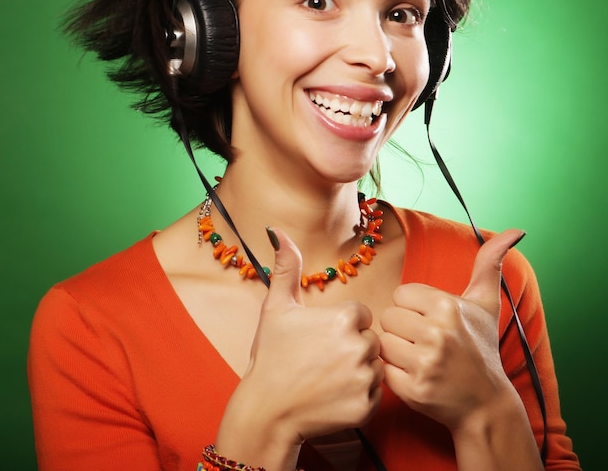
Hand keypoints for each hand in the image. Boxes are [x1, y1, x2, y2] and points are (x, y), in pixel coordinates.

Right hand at [216, 228, 382, 465]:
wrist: (267, 411)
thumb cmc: (271, 356)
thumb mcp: (276, 308)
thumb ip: (285, 267)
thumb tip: (277, 231)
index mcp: (344, 317)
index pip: (360, 314)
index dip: (342, 325)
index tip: (322, 338)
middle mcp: (359, 346)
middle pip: (370, 339)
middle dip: (352, 347)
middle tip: (324, 360)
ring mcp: (364, 379)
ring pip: (375, 365)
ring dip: (359, 370)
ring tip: (329, 378)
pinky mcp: (367, 407)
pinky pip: (375, 394)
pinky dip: (359, 396)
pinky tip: (335, 396)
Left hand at [379, 229, 524, 431]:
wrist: (487, 403)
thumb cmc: (481, 347)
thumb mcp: (486, 303)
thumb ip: (490, 263)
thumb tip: (515, 230)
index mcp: (446, 306)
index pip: (400, 294)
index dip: (413, 308)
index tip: (431, 321)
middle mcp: (436, 333)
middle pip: (388, 317)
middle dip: (402, 328)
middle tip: (424, 342)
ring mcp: (424, 364)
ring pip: (382, 342)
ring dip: (396, 351)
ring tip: (419, 357)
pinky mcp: (413, 390)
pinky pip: (383, 370)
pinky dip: (395, 374)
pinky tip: (416, 375)